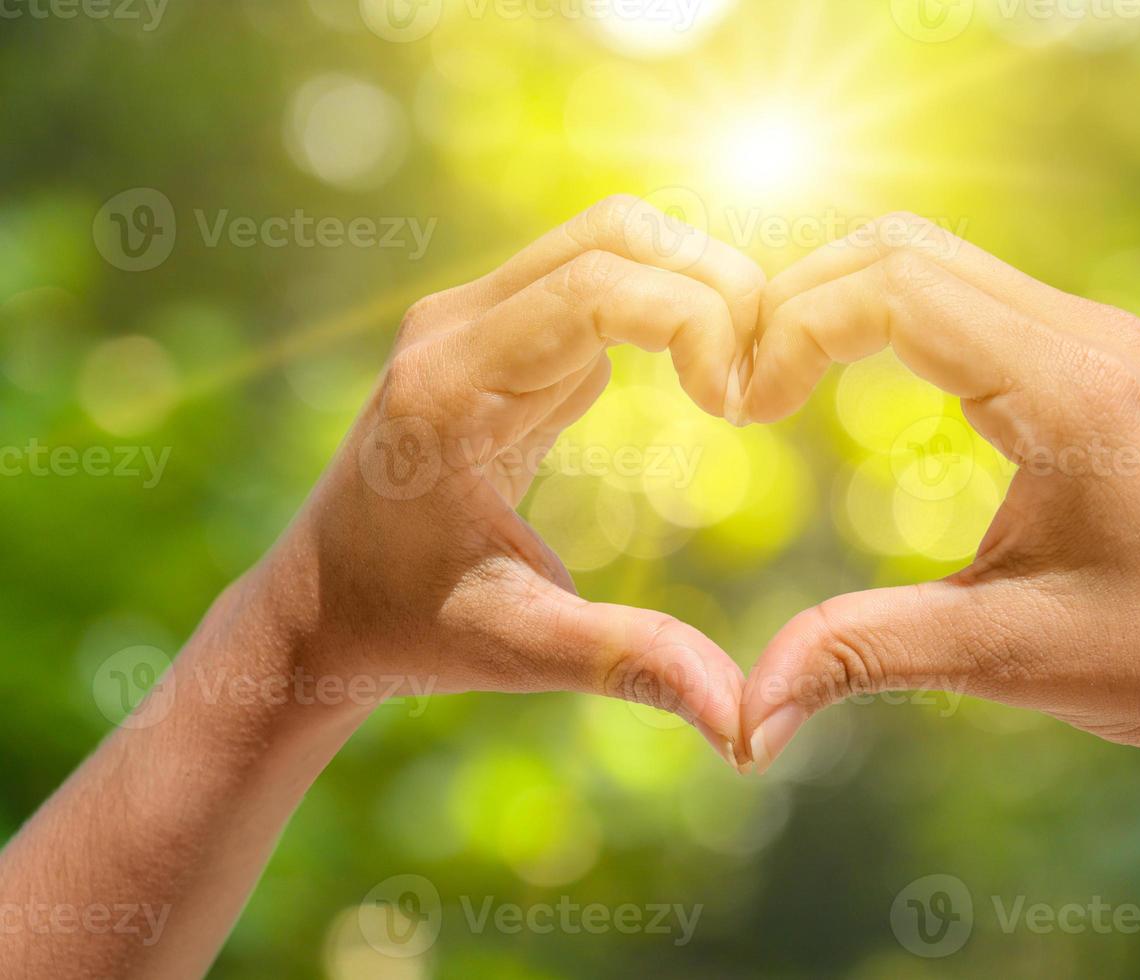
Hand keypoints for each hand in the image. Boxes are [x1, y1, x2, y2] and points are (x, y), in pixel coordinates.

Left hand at [256, 196, 764, 763]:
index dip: (696, 319)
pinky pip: (600, 281)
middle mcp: (455, 328)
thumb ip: (633, 664)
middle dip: (715, 284)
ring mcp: (473, 322)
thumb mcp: (518, 648)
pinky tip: (706, 380)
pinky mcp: (499, 336)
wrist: (318, 607)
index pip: (597, 284)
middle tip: (766, 378)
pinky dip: (669, 308)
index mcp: (450, 386)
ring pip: (613, 243)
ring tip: (744, 382)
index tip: (741, 406)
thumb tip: (749, 724)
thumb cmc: (407, 628)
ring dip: (698, 290)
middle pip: (615, 232)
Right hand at [735, 211, 1139, 775]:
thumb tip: (742, 719)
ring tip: (773, 382)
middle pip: (901, 248)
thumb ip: (863, 656)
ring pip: (928, 259)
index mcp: (1074, 391)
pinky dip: (879, 315)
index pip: (896, 290)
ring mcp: (1094, 339)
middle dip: (797, 299)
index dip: (792, 330)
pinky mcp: (1087, 360)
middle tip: (739, 387)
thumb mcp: (1003, 656)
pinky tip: (839, 376)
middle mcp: (1089, 338)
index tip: (741, 408)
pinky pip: (961, 295)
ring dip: (834, 300)